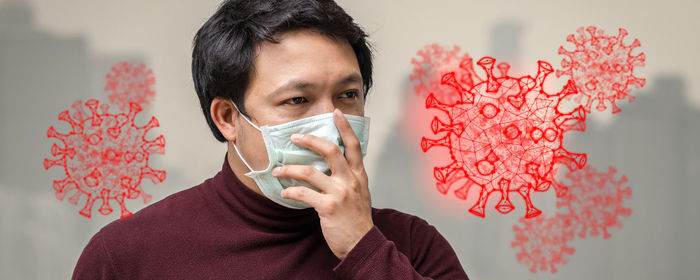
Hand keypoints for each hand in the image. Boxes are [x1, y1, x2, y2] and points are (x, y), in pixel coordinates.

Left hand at [271, 108, 372, 259]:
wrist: (361, 244)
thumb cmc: (357, 218)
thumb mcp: (359, 193)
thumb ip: (348, 177)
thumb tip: (330, 164)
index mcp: (358, 175)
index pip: (354, 145)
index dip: (345, 127)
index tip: (336, 113)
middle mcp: (350, 181)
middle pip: (330, 151)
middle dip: (310, 141)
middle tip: (295, 136)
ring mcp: (339, 194)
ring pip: (310, 172)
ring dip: (289, 169)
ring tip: (278, 170)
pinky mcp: (328, 208)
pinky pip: (303, 194)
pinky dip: (290, 192)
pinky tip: (285, 193)